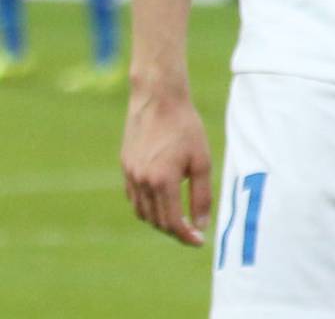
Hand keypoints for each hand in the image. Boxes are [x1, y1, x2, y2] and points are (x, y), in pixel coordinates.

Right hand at [121, 81, 212, 245]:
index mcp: (162, 181)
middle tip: (193, 232)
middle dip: (175, 231)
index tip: (199, 242)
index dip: (186, 236)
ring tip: (179, 219)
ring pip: (142, 213)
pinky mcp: (125, 168)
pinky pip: (134, 198)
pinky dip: (147, 207)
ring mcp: (130, 176)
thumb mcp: (202, 160)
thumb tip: (201, 224)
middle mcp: (142, 182)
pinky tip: (162, 202)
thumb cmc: (186, 128)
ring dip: (159, 221)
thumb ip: (201, 195)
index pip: (172, 222)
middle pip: (156, 221)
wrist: (159, 100)